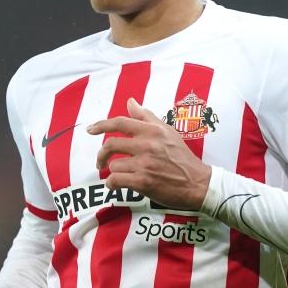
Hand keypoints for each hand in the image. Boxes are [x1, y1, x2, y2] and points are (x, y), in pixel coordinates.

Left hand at [88, 98, 211, 210]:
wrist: (198, 183)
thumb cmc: (182, 158)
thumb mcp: (168, 132)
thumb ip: (147, 117)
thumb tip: (130, 102)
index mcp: (152, 131)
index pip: (120, 122)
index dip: (101, 125)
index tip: (90, 129)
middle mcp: (147, 145)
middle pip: (111, 144)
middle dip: (101, 155)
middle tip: (101, 162)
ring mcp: (144, 163)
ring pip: (114, 165)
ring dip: (114, 172)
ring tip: (122, 176)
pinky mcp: (143, 181)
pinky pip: (115, 180)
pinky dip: (112, 184)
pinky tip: (116, 185)